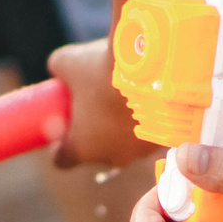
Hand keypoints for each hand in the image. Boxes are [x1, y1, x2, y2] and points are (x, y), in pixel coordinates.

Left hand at [46, 40, 158, 168]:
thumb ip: (57, 70)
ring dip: (121, 125)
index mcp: (82, 149)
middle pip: (96, 151)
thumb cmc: (103, 69)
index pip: (62, 160)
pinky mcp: (164, 139)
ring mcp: (141, 151)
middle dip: (94, 131)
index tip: (63, 127)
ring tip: (125, 96)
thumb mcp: (68, 61)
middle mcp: (113, 157)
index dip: (60, 145)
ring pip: (125, 142)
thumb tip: (59, 70)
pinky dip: (144, 119)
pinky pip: (148, 132)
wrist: (154, 67)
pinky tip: (144, 97)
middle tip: (95, 103)